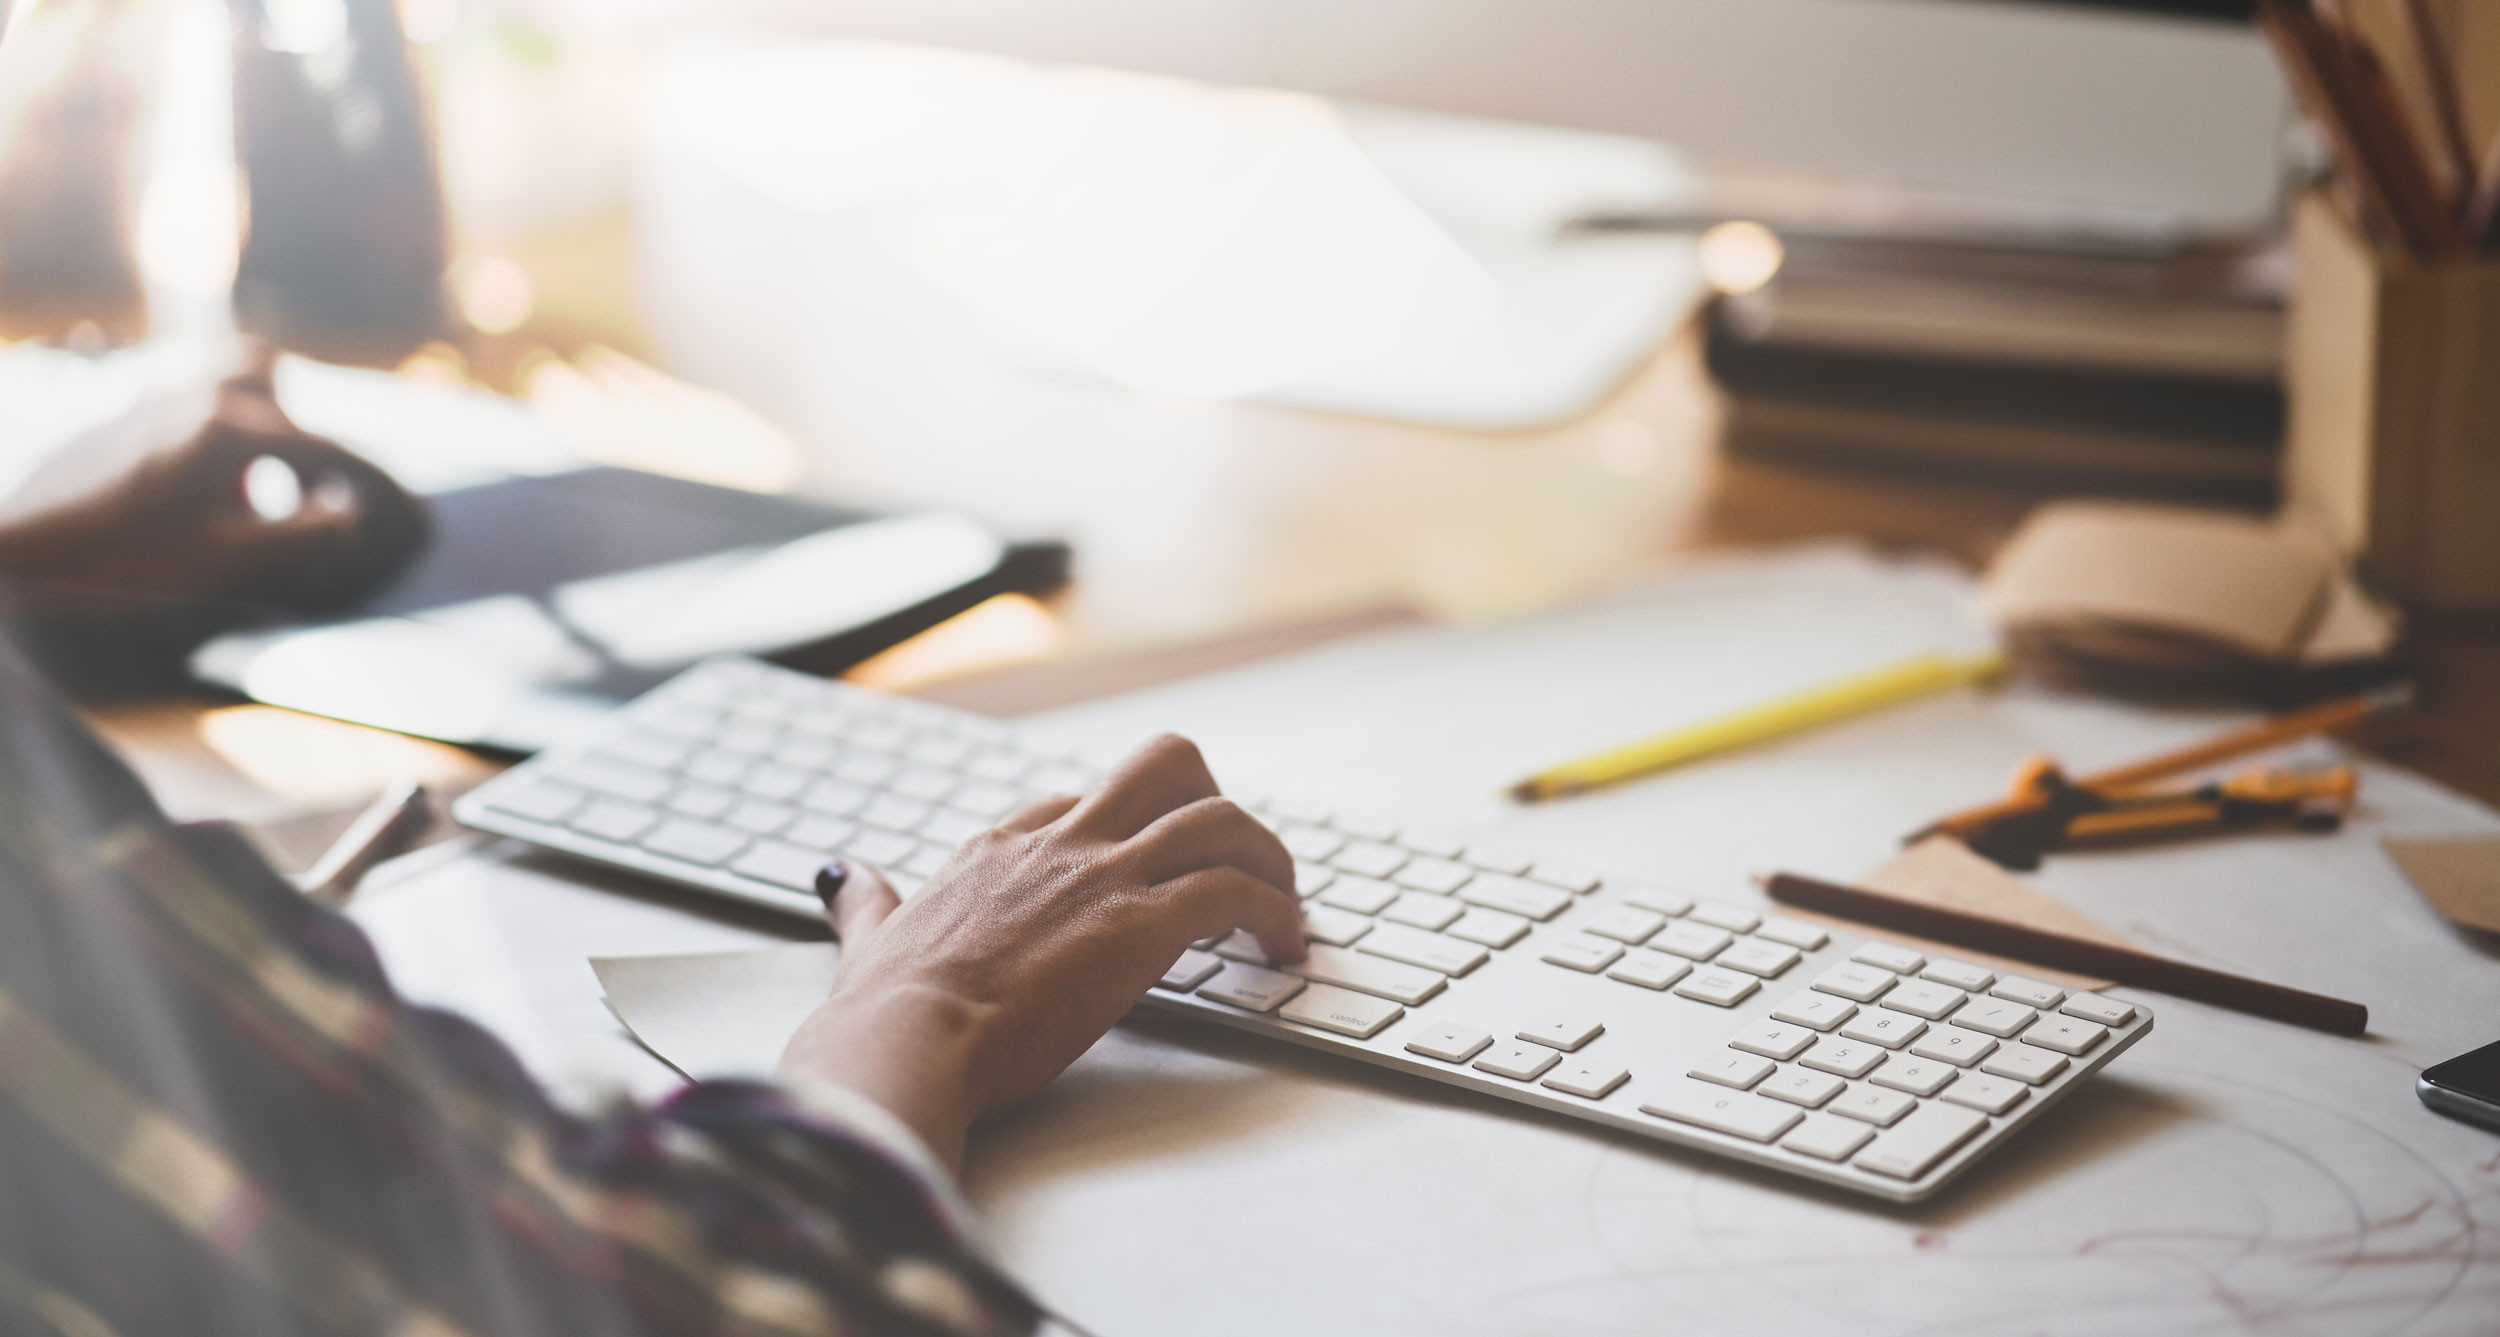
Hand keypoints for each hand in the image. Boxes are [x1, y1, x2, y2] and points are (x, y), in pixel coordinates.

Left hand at [0, 346, 427, 619]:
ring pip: (225, 374)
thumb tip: (351, 516)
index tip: (412, 514)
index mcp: (229, 430)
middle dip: (304, 434)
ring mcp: (150, 399)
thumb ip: (303, 536)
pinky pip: (187, 398)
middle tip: (312, 493)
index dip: (375, 484)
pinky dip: (215, 426)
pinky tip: (198, 482)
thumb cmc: (123, 561)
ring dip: (257, 411)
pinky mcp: (117, 416)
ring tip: (256, 470)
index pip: (326, 451)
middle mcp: (193, 398)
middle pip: (273, 382)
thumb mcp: (227, 561)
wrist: (21, 552)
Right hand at [779, 734, 1304, 1167]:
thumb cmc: (883, 1011)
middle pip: (1164, 765)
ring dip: (1267, 857)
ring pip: (1221, 817)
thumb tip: (842, 875)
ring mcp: (1104, 879)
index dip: (1118, 828)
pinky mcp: (1142, 926)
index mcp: (998, 850)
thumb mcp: (869, 938)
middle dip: (1211, 801)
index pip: (1075, 802)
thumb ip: (867, 904)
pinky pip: (1238, 892)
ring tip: (1283, 908)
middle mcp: (1060, 847)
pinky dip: (1276, 913)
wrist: (905, 1040)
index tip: (1138, 869)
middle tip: (1231, 862)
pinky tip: (1284, 948)